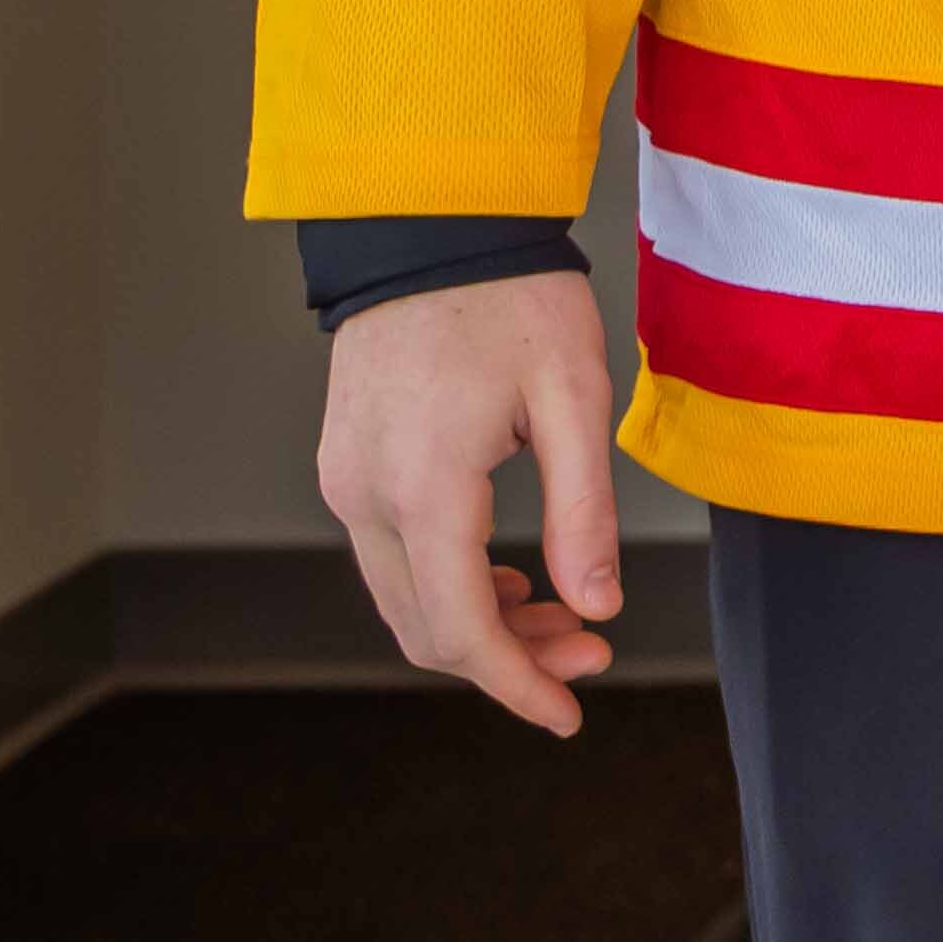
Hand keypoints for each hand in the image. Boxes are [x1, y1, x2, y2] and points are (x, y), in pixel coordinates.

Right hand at [320, 273, 627, 733]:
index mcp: (424, 488)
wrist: (428, 225)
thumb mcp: (571, 398)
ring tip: (567, 617)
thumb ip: (583, 510)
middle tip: (593, 654)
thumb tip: (598, 606)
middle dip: (511, 660)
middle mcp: (364, 497)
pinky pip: (391, 558)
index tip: (570, 716)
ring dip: (481, 625)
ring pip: (404, 599)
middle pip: (428, 629)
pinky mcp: (344, 465)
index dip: (519, 686)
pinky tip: (511, 579)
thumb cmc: (510, 298)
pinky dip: (449, 585)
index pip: (463, 630)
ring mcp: (344, 482)